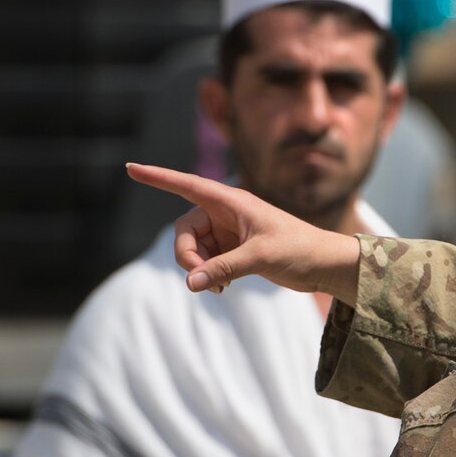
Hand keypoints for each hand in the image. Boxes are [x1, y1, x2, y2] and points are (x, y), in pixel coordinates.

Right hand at [126, 164, 362, 302]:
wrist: (324, 265)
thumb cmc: (300, 250)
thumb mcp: (261, 257)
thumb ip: (223, 269)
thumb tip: (191, 283)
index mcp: (232, 201)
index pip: (186, 185)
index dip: (157, 177)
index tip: (130, 168)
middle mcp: (226, 213)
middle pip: (185, 230)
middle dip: (187, 255)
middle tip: (199, 279)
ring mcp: (227, 232)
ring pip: (193, 249)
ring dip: (199, 269)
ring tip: (221, 288)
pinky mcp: (232, 251)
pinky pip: (205, 262)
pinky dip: (208, 275)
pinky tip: (224, 288)